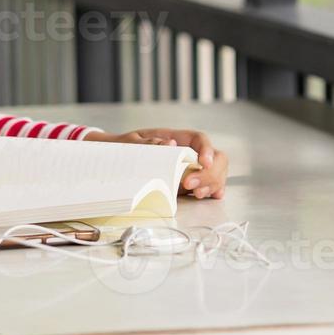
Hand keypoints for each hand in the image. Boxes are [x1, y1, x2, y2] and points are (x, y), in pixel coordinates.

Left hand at [84, 127, 227, 198]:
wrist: (117, 159)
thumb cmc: (125, 147)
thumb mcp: (131, 142)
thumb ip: (147, 143)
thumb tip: (169, 144)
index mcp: (177, 138)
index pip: (200, 139)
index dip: (207, 150)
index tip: (204, 163)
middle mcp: (189, 153)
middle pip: (215, 158)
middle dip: (210, 173)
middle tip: (191, 186)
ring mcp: (192, 169)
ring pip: (216, 173)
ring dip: (212, 184)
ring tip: (197, 194)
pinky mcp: (190, 183)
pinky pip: (210, 185)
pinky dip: (213, 190)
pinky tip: (210, 196)